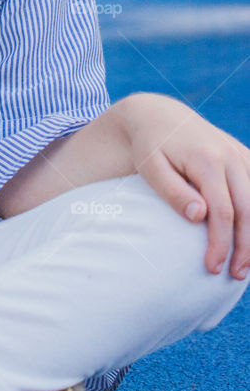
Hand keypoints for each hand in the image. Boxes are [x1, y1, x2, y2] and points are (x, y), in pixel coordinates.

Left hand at [122, 93, 249, 279]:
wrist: (159, 115)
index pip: (222, 211)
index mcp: (207, 160)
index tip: (211, 267)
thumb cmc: (150, 146)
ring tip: (247, 264)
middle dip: (245, 246)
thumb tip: (200, 216)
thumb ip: (173, 191)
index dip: (221, 243)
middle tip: (235, 275)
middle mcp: (230, 156)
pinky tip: (249, 236)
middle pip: (247, 210)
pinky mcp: (244, 156)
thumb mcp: (151, 166)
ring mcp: (241, 155)